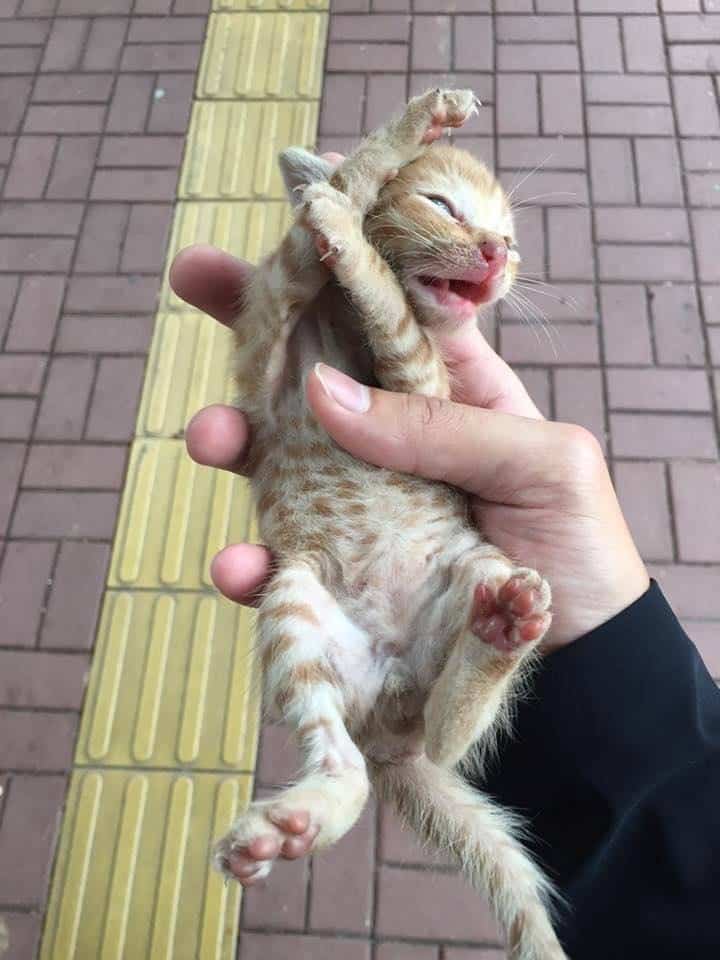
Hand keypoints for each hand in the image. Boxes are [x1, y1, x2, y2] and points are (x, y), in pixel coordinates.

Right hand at [170, 246, 648, 651]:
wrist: (584, 661)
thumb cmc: (580, 545)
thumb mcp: (541, 463)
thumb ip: (442, 425)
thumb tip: (323, 390)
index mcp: (451, 388)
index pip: (381, 308)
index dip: (331, 261)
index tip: (283, 213)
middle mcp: (394, 436)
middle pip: (308, 367)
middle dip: (249, 321)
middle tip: (191, 278)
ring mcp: (360, 501)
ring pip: (276, 456)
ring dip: (230, 437)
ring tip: (207, 439)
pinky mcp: (344, 570)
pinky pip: (285, 555)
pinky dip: (252, 561)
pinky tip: (241, 566)